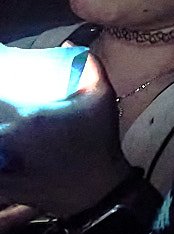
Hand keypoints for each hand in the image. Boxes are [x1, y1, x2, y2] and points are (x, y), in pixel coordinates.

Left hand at [0, 53, 131, 218]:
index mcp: (29, 116)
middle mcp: (9, 138)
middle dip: (3, 107)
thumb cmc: (98, 142)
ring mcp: (3, 163)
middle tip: (8, 104)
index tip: (4, 74)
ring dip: (0, 134)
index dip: (2, 84)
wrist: (94, 190)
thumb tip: (68, 43)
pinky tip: (5, 149)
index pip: (2, 96)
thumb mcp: (102, 98)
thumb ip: (88, 66)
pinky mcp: (1, 183)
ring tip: (7, 128)